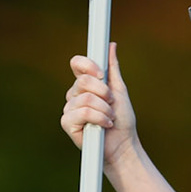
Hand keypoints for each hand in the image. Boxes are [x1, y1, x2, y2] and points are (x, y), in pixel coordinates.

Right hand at [61, 44, 137, 168]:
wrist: (123, 145)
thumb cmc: (122, 121)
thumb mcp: (119, 90)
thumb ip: (112, 69)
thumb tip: (111, 46)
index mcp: (85, 85)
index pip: (77, 64)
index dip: (88, 65)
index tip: (102, 74)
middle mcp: (74, 95)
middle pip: (83, 81)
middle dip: (104, 92)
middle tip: (111, 103)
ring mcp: (69, 109)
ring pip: (86, 98)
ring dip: (104, 109)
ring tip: (109, 118)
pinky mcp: (67, 123)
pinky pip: (82, 112)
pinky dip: (99, 118)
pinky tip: (104, 126)